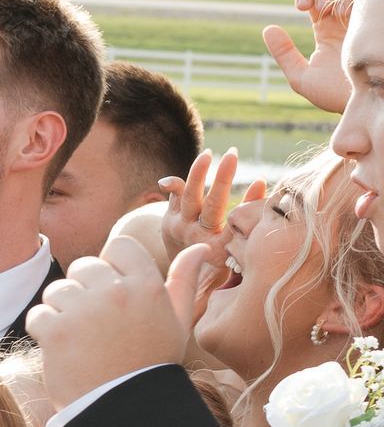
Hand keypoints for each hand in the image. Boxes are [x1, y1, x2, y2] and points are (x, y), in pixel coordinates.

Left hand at [26, 233, 216, 409]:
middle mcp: (117, 292)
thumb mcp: (176, 323)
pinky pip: (38, 315)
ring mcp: (85, 311)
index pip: (118, 245)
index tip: (113, 294)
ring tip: (80, 340)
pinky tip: (63, 350)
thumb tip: (200, 247)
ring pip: (57, 290)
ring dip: (61, 312)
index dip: (111, 267)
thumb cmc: (151, 365)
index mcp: (148, 285)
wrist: (125, 411)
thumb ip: (184, 282)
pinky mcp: (57, 331)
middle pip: (83, 267)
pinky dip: (43, 331)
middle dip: (84, 292)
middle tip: (95, 326)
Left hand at [136, 143, 264, 282]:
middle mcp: (199, 238)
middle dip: (222, 180)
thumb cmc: (221, 258)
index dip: (249, 202)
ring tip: (208, 154)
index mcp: (220, 249)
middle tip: (233, 156)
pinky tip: (165, 180)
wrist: (185, 273)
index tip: (260, 180)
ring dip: (198, 174)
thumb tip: (260, 182)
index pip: (236, 223)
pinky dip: (172, 186)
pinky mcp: (170, 219)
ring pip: (189, 198)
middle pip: (212, 207)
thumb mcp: (237, 248)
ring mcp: (182, 228)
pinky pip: (173, 198)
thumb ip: (249, 219)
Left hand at [264, 0, 352, 115]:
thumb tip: (268, 29)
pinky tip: (348, 12)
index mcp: (326, 29)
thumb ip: (284, 55)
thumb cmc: (335, 96)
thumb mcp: (303, 78)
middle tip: (317, 6)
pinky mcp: (374, 18)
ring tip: (335, 12)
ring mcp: (361, 17)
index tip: (302, 6)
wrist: (363, 103)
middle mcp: (344, 19)